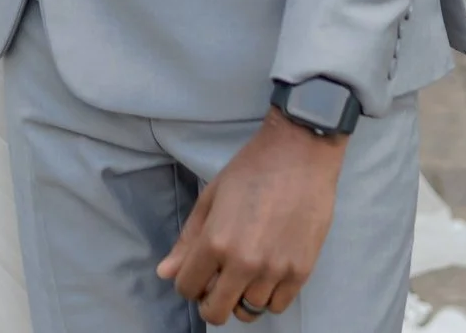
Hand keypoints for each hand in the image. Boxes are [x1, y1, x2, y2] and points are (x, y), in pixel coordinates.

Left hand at [156, 112, 346, 323]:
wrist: (300, 154)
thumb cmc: (251, 169)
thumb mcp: (210, 198)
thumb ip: (188, 240)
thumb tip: (165, 273)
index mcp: (215, 242)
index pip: (187, 288)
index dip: (187, 283)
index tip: (197, 273)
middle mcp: (243, 263)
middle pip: (216, 312)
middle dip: (209, 302)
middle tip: (217, 284)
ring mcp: (274, 270)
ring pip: (248, 312)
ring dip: (241, 297)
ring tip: (245, 274)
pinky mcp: (301, 271)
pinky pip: (277, 306)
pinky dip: (268, 297)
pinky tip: (266, 275)